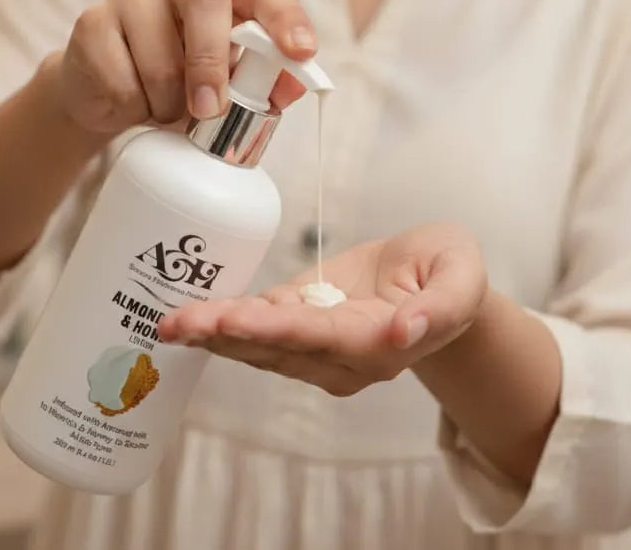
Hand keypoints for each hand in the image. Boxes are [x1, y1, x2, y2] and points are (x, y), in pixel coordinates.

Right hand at [48, 0, 315, 136]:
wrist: (107, 93)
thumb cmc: (181, 81)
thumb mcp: (228, 84)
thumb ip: (261, 82)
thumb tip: (290, 87)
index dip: (285, 19)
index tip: (301, 51)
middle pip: (205, 1)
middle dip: (211, 63)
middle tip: (210, 109)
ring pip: (160, 56)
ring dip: (168, 102)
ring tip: (165, 106)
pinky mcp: (92, 21)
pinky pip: (121, 79)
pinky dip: (132, 106)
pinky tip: (130, 98)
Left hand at [159, 223, 488, 397]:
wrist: (437, 280)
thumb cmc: (451, 273)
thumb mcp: (460, 278)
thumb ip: (438, 307)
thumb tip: (403, 331)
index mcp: (380, 342)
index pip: (319, 336)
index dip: (274, 329)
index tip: (233, 321)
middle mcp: (343, 357)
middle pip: (277, 347)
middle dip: (225, 334)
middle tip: (177, 324)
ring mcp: (320, 348)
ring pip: (260, 345)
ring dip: (213, 333)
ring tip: (171, 320)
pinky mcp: (303, 328)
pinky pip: (261, 329)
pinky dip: (223, 323)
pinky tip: (188, 316)